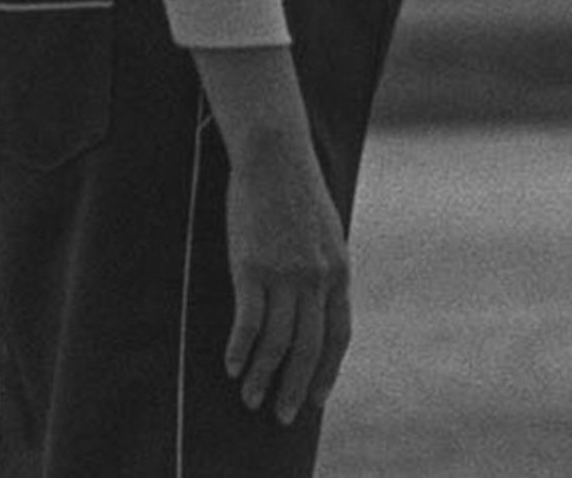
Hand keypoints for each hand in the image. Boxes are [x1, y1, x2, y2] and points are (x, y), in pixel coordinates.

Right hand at [184, 42, 350, 426]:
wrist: (275, 155)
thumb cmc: (295, 190)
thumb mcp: (326, 231)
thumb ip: (325, 268)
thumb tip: (318, 300)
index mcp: (339, 272)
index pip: (337, 336)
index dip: (326, 371)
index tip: (317, 398)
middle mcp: (316, 279)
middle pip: (308, 348)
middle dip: (296, 387)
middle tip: (285, 417)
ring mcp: (285, 275)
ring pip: (277, 342)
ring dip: (264, 377)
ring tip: (251, 400)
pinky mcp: (252, 267)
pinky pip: (248, 322)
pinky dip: (242, 350)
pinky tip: (233, 366)